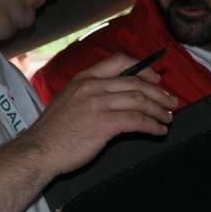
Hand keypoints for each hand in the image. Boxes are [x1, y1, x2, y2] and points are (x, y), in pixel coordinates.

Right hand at [23, 54, 176, 176]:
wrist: (39, 150)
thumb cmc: (53, 131)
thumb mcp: (70, 101)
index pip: (119, 61)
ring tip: (168, 118)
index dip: (143, 68)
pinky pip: (137, 120)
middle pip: (136, 82)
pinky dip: (152, 125)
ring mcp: (98, 104)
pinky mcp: (104, 123)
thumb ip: (92, 95)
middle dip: (159, 92)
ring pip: (140, 100)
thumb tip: (118, 100)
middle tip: (171, 101)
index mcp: (84, 78)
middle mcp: (92, 86)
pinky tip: (158, 131)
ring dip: (159, 110)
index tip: (156, 78)